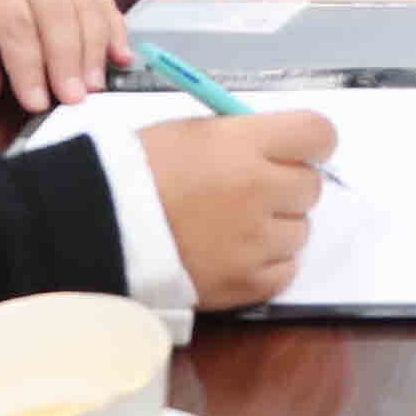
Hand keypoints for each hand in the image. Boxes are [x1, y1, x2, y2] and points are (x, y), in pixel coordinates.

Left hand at [0, 0, 130, 114]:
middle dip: (67, 59)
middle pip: (57, 12)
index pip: (15, 24)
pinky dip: (117, 31)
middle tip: (74, 98)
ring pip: (86, 6)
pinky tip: (121, 59)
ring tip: (94, 87)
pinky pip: (105, 3)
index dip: (29, 65)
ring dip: (94, 49)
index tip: (37, 103)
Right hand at [138, 110, 336, 309]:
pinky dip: (267, 264)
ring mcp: (255, 241)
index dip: (313, 143)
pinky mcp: (246, 283)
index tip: (300, 150)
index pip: (319, 134)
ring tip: (234, 227)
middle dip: (287, 187)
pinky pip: (285, 271)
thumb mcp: (193, 132)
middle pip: (311, 186)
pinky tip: (235, 254)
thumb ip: (243, 138)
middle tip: (253, 191)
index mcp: (246, 144)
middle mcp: (259, 190)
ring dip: (276, 228)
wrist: (97, 226)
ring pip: (300, 231)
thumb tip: (281, 148)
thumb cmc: (139, 171)